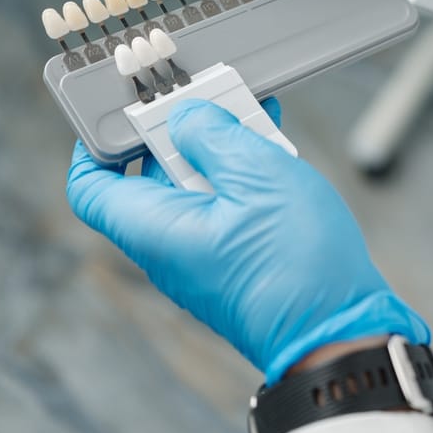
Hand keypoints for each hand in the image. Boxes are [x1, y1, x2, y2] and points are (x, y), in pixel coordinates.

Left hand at [66, 99, 428, 383]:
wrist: (341, 332)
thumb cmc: (297, 264)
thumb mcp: (256, 175)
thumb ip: (214, 136)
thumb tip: (187, 118)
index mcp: (156, 228)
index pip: (91, 187)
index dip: (98, 144)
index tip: (124, 111)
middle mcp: (171, 248)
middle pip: (154, 177)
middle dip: (182, 132)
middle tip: (215, 100)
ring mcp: (204, 258)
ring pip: (197, 190)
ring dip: (223, 152)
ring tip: (259, 122)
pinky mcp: (237, 264)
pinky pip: (226, 210)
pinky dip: (244, 177)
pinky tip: (275, 152)